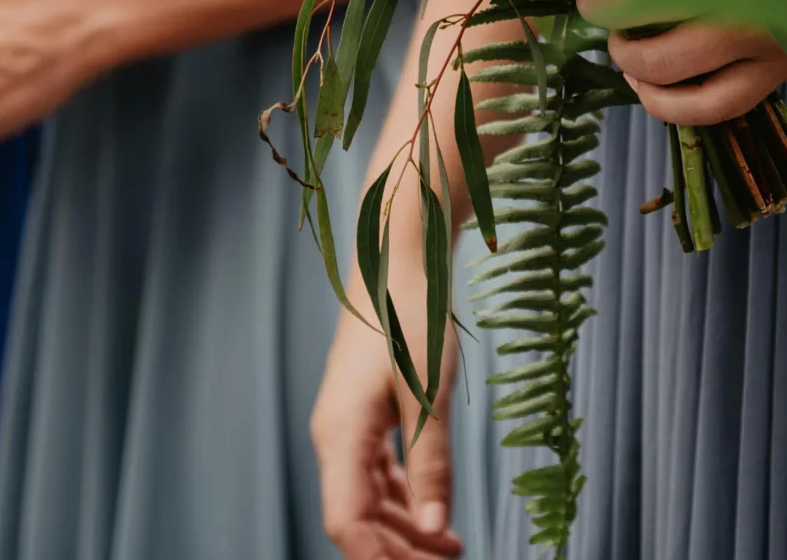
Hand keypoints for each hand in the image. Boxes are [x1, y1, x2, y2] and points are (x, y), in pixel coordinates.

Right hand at [312, 295, 462, 558]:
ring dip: (406, 530)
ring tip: (451, 552)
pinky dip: (406, 499)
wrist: (398, 255)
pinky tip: (436, 515)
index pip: (348, 522)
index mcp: (341, 435)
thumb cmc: (412, 314)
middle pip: (358, 518)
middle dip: (398, 552)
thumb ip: (432, 463)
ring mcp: (347, 426)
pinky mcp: (363, 414)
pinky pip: (378, 474)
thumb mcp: (429, 391)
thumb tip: (437, 529)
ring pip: (369, 500)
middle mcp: (335, 437)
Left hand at [574, 0, 786, 125]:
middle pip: (634, 1)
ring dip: (626, 56)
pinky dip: (662, 103)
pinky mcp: (775, 70)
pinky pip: (705, 106)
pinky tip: (647, 85)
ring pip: (662, 61)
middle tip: (597, 2)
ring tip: (623, 42)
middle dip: (599, 5)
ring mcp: (759, 28)